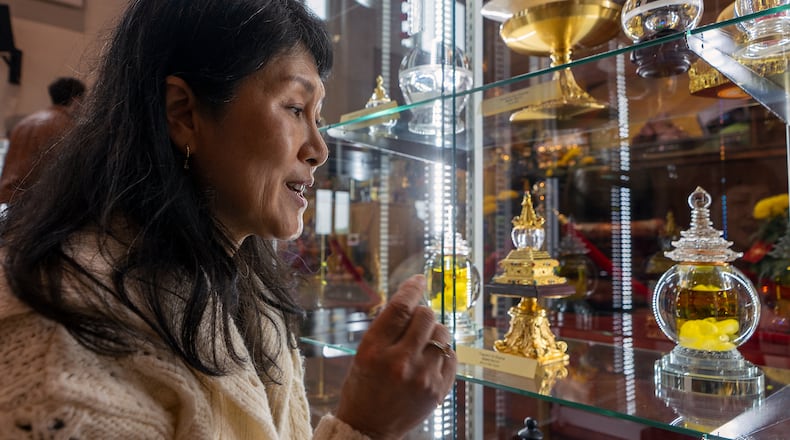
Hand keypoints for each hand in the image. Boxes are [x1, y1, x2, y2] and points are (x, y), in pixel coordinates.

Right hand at [334, 274, 456, 438]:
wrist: (369, 428)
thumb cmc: (363, 387)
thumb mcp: (363, 354)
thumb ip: (387, 328)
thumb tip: (412, 300)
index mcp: (374, 350)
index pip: (400, 308)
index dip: (412, 288)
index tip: (418, 279)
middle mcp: (399, 362)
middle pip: (425, 316)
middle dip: (421, 313)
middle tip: (415, 322)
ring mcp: (422, 377)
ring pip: (443, 333)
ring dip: (434, 332)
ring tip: (422, 342)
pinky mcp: (438, 390)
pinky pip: (451, 355)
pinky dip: (443, 350)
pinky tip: (431, 357)